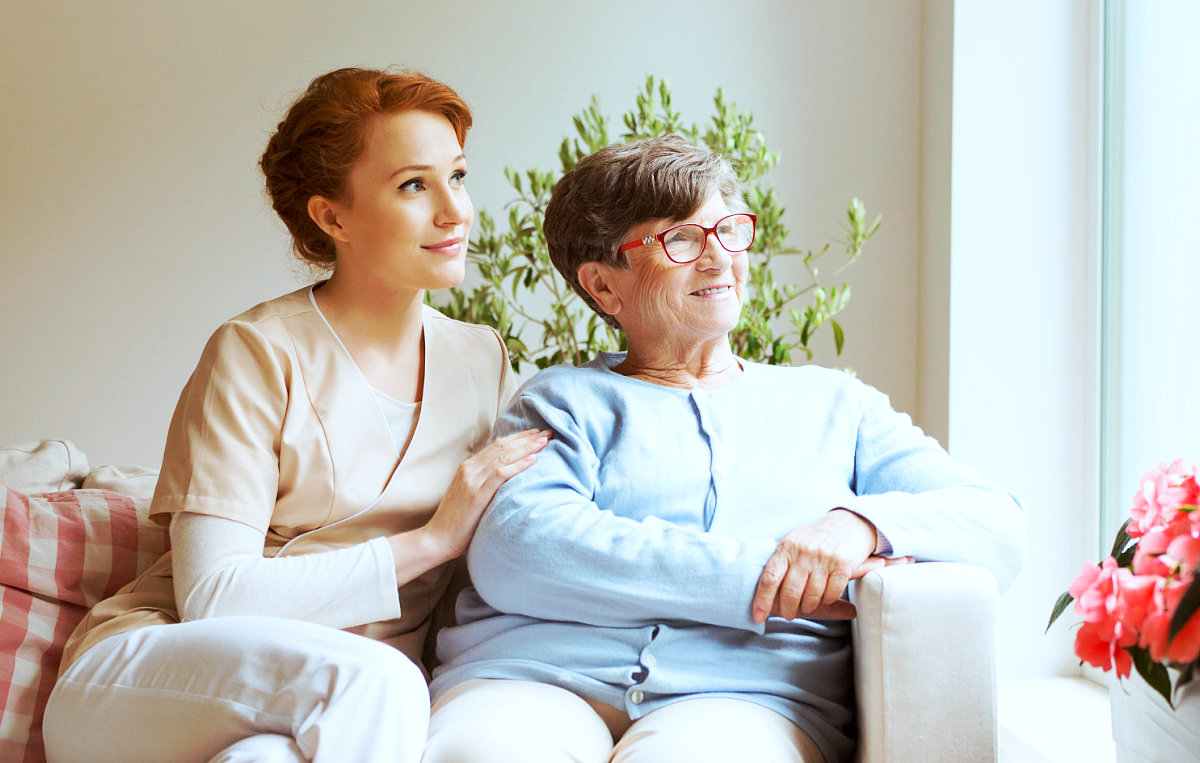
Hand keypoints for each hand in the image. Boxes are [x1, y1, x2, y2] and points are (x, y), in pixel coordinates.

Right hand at [419, 428, 549, 561]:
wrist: (438, 538)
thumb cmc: (456, 521)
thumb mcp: (468, 494)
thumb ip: (483, 482)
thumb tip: (504, 478)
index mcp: (468, 467)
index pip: (497, 446)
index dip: (518, 438)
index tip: (535, 433)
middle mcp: (469, 468)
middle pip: (503, 447)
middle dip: (526, 438)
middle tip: (547, 432)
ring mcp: (472, 479)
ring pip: (504, 456)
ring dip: (527, 447)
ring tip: (545, 441)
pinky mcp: (477, 493)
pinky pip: (501, 473)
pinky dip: (518, 465)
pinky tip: (533, 460)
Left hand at [751, 509, 907, 621]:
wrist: (849, 522)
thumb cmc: (816, 539)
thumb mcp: (794, 544)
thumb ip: (782, 564)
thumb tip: (764, 594)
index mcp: (786, 548)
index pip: (769, 578)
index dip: (762, 600)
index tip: (758, 617)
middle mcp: (803, 553)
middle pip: (790, 592)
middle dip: (787, 609)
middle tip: (788, 615)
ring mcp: (823, 559)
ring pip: (811, 596)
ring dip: (808, 607)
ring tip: (807, 606)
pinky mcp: (843, 565)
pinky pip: (832, 594)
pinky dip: (828, 600)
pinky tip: (825, 596)